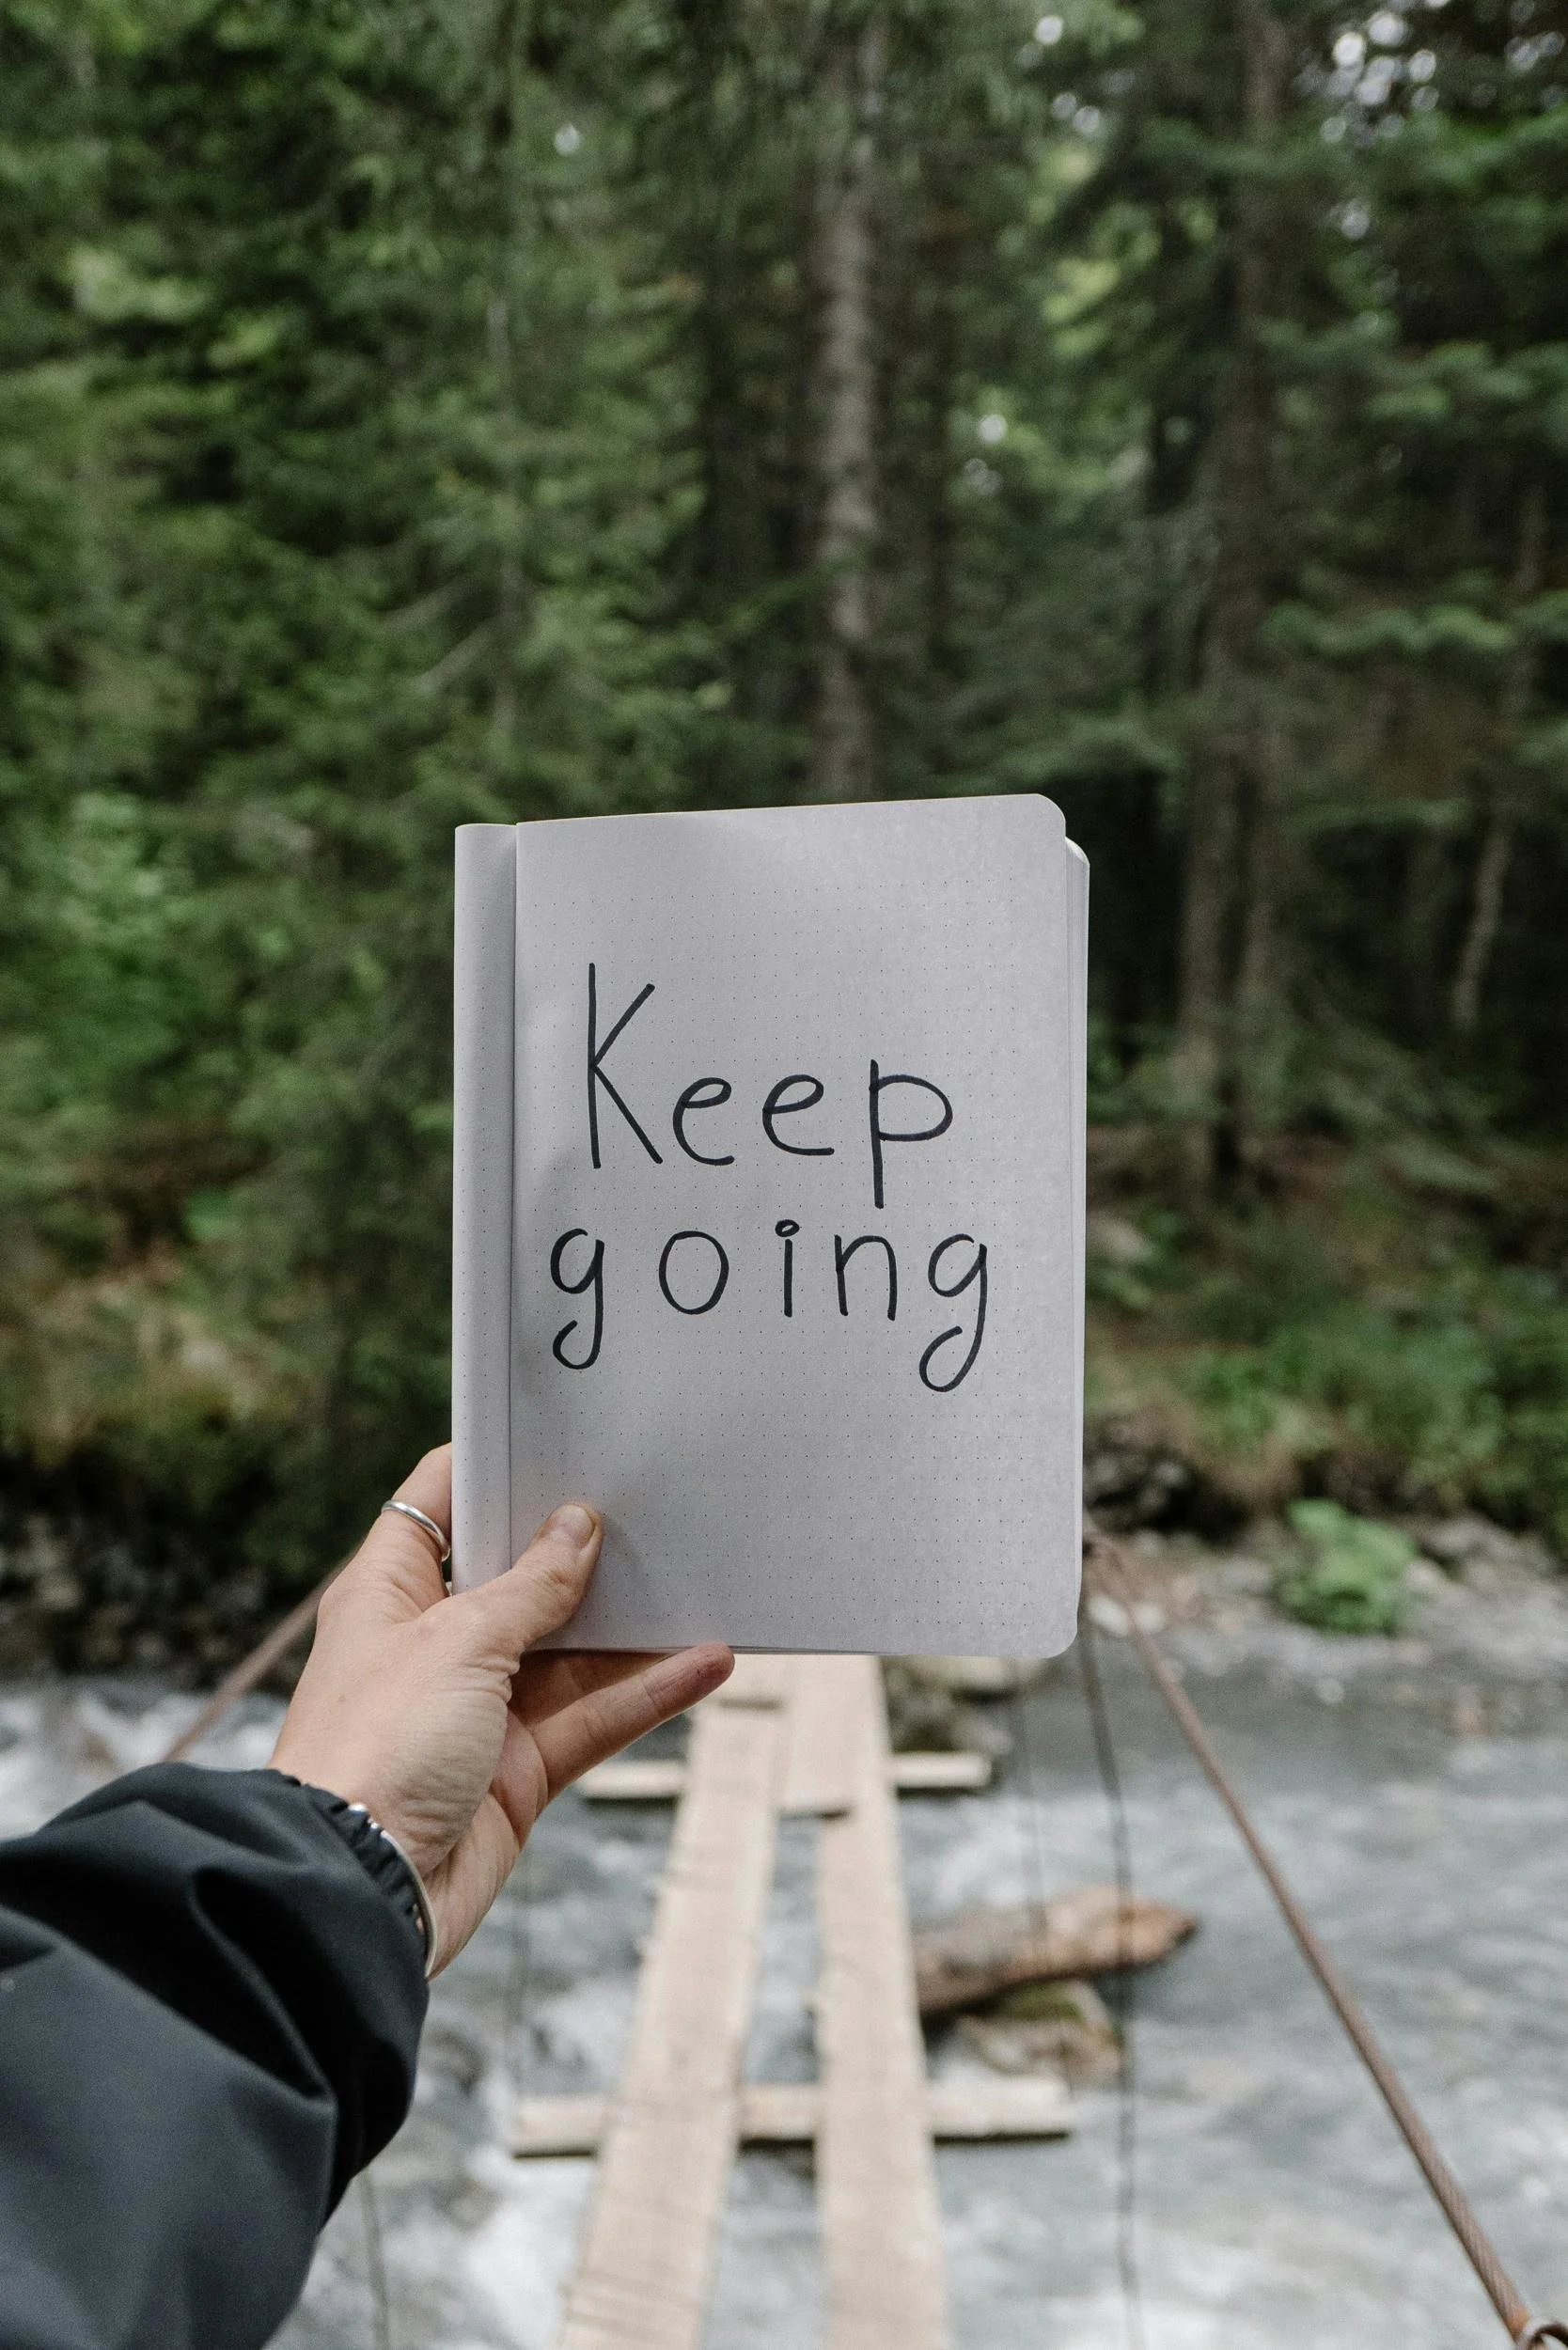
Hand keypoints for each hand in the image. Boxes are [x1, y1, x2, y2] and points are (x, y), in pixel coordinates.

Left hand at [270, 1445, 732, 1971]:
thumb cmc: (376, 1749)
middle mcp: (434, 1644)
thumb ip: (530, 1587)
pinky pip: (593, 1718)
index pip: (442, 1503)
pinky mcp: (515, 1772)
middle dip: (582, 1546)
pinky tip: (706, 1663)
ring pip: (571, 1652)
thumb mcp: (459, 1642)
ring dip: (633, 1625)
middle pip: (519, 1577)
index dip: (496, 1466)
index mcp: (392, 1592)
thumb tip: (577, 1528)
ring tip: (703, 1579)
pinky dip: (648, 1694)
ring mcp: (478, 1710)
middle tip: (652, 1502)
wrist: (358, 1892)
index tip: (560, 1434)